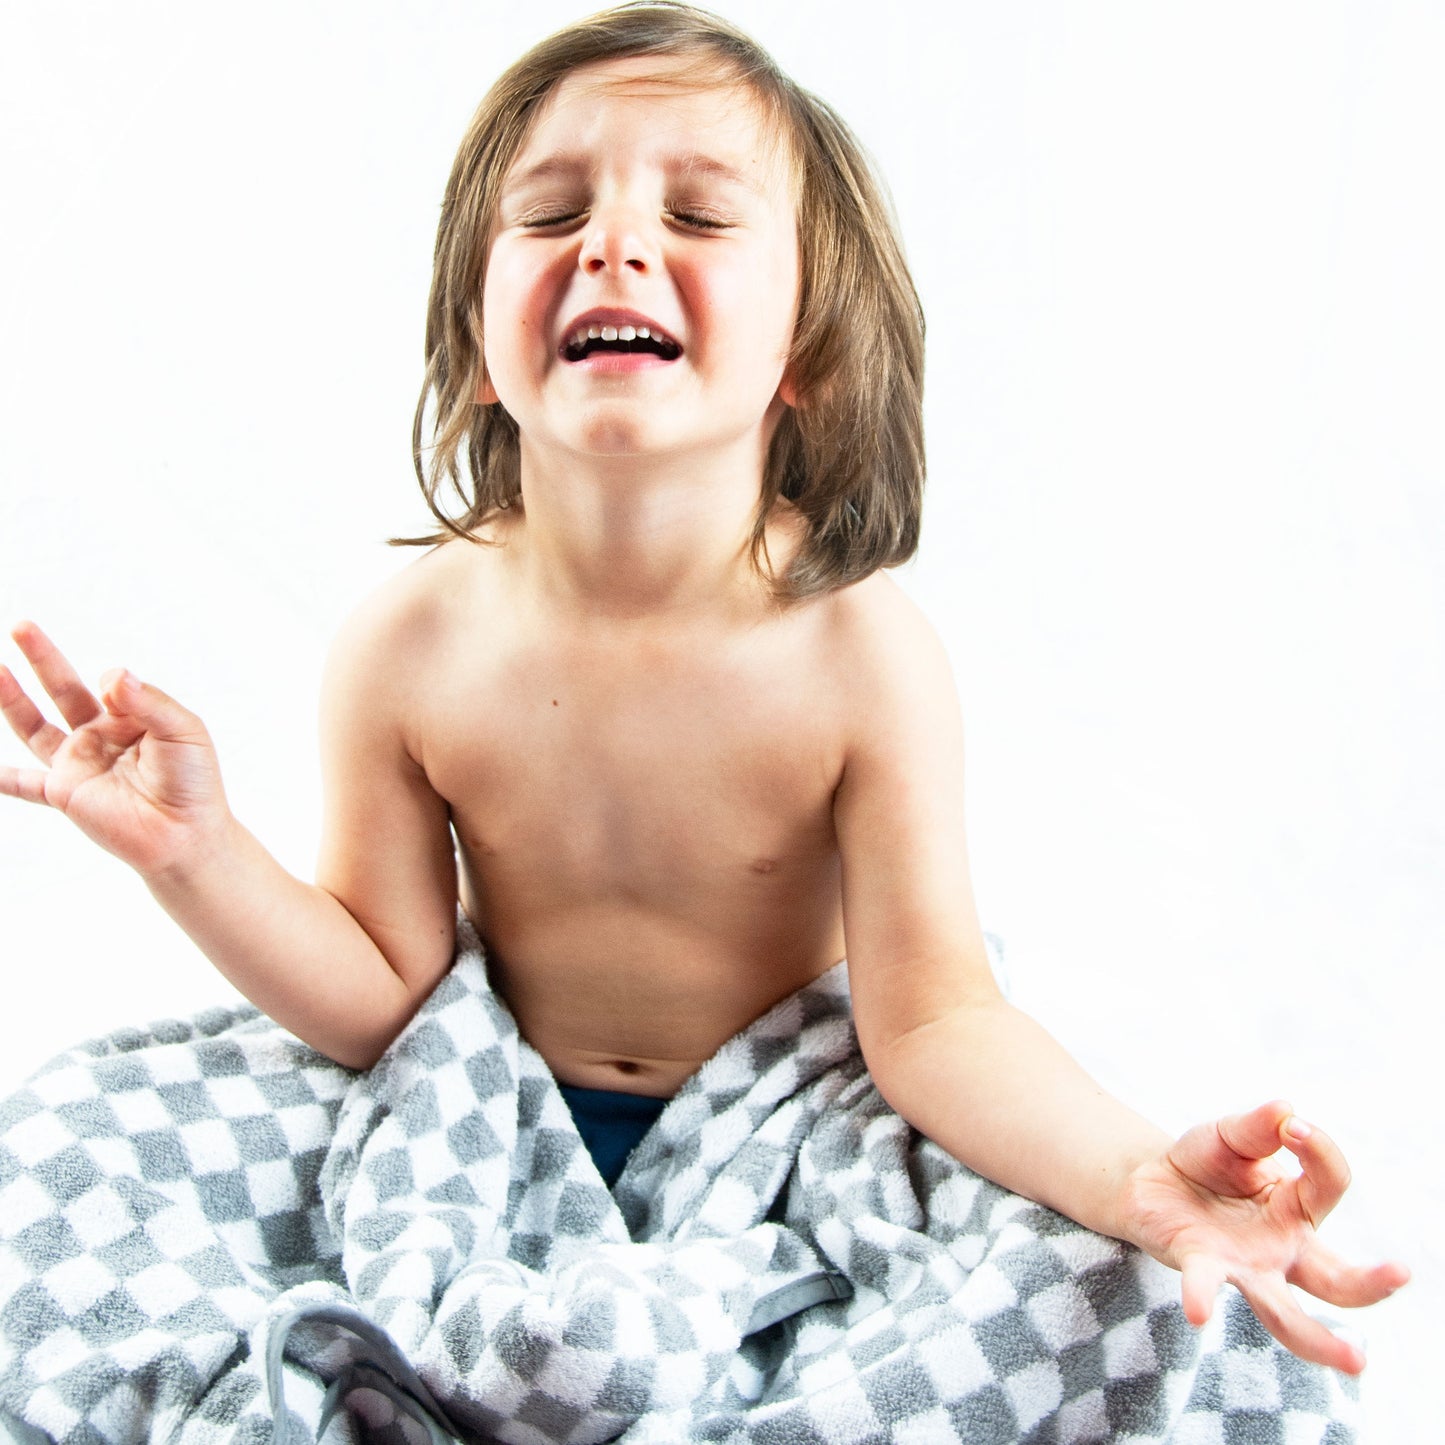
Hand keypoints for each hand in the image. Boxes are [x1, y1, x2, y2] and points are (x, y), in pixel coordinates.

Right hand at [0, 621, 230, 877]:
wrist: (185, 834)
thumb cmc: (193, 781)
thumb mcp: (183, 731)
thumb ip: (149, 701)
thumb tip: (112, 676)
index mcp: (133, 717)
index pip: (112, 684)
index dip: (115, 684)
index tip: (118, 693)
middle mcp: (102, 736)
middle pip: (64, 689)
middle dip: (43, 657)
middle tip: (22, 626)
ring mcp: (80, 763)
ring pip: (35, 726)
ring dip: (12, 699)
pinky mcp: (65, 793)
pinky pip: (27, 785)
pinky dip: (6, 779)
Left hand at [1119, 1100, 1409, 1373]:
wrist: (1149, 1179)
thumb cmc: (1206, 1162)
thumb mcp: (1231, 1135)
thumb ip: (1256, 1127)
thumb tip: (1286, 1111)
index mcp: (1298, 1211)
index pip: (1330, 1186)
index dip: (1319, 1150)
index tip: (1291, 1126)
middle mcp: (1283, 1250)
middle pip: (1339, 1281)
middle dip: (1372, 1282)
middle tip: (1401, 1272)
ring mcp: (1245, 1267)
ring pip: (1288, 1315)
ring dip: (1318, 1340)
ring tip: (1355, 1363)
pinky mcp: (1200, 1267)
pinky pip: (1205, 1285)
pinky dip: (1201, 1296)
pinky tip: (1199, 1312)